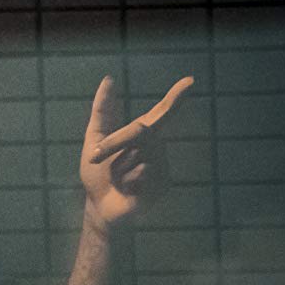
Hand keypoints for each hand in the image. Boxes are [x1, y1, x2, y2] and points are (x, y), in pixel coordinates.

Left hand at [80, 74, 193, 229]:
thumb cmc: (97, 173)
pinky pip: (143, 174)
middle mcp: (156, 147)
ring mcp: (162, 166)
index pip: (163, 111)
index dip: (176, 96)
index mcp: (143, 134)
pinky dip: (127, 181)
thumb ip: (103, 110)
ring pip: (141, 155)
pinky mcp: (163, 184)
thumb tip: (108, 79)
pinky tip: (128, 190)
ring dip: (119, 167)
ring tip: (119, 179)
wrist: (99, 206)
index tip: (190, 80)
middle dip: (113, 143)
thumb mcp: (95, 139)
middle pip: (141, 131)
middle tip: (96, 158)